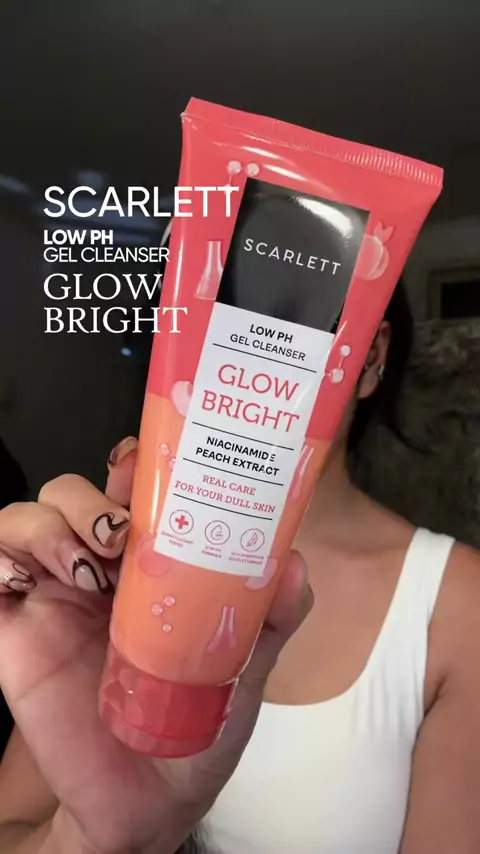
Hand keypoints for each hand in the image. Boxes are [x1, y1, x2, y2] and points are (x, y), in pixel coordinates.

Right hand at [0, 437, 311, 852]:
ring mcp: (54, 598)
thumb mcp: (246, 668)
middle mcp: (100, 569)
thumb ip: (271, 618)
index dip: (132, 465)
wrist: (150, 801)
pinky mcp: (16, 634)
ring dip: (50, 527)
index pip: (132, 490)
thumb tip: (293, 567)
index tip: (143, 467)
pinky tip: (25, 582)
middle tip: (118, 533)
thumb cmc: (199, 726)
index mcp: (152, 565)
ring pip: (28, 519)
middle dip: (90, 498)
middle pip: (74, 493)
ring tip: (87, 570)